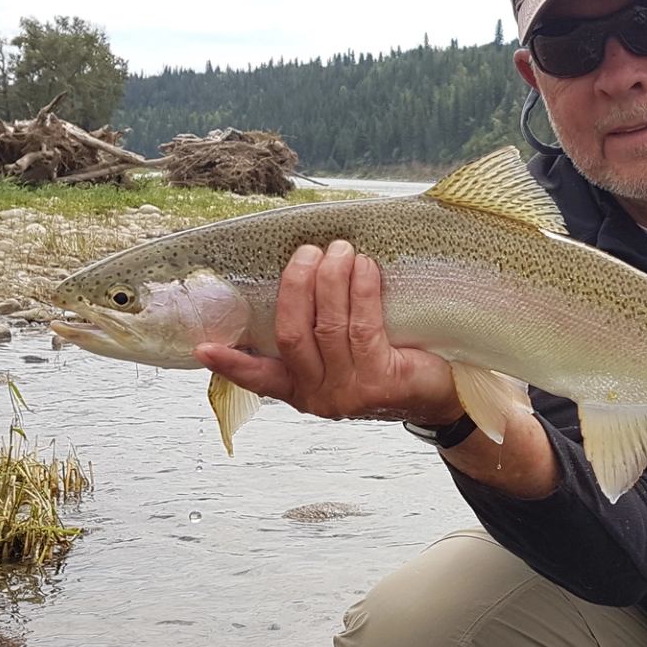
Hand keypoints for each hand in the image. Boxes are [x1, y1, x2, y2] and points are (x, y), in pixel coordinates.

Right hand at [193, 240, 459, 424]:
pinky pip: (363, 327)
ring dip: (331, 280)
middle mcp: (320, 397)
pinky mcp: (381, 384)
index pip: (259, 379)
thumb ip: (320, 333)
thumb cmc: (392, 363)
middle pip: (292, 334)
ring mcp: (349, 394)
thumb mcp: (349, 356)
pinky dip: (361, 291)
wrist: (443, 396)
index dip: (231, 363)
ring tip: (340, 249)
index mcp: (302, 391)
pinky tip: (365, 268)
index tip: (203, 348)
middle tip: (309, 251)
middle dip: (297, 286)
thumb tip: (304, 272)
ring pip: (327, 327)